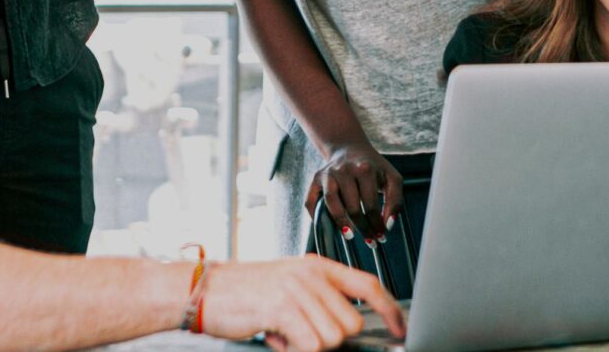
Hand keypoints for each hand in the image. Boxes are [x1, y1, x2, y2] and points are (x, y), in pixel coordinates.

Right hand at [202, 255, 405, 350]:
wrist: (209, 288)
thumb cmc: (248, 292)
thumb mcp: (291, 286)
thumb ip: (320, 300)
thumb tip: (344, 329)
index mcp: (318, 266)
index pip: (367, 283)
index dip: (389, 308)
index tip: (400, 328)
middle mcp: (312, 273)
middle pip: (350, 323)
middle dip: (330, 339)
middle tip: (301, 333)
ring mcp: (298, 288)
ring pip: (331, 339)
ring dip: (308, 346)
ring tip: (284, 332)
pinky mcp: (283, 306)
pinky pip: (310, 345)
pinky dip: (294, 349)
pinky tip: (276, 336)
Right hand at [305, 142, 402, 242]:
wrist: (348, 146)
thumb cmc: (373, 167)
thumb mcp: (391, 177)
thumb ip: (395, 200)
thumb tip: (387, 225)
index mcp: (365, 169)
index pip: (371, 204)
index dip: (377, 224)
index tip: (381, 237)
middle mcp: (344, 170)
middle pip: (352, 207)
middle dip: (363, 228)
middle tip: (370, 241)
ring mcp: (328, 173)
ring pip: (331, 203)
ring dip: (341, 223)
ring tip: (349, 235)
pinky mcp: (316, 178)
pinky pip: (311, 201)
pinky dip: (316, 216)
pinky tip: (328, 226)